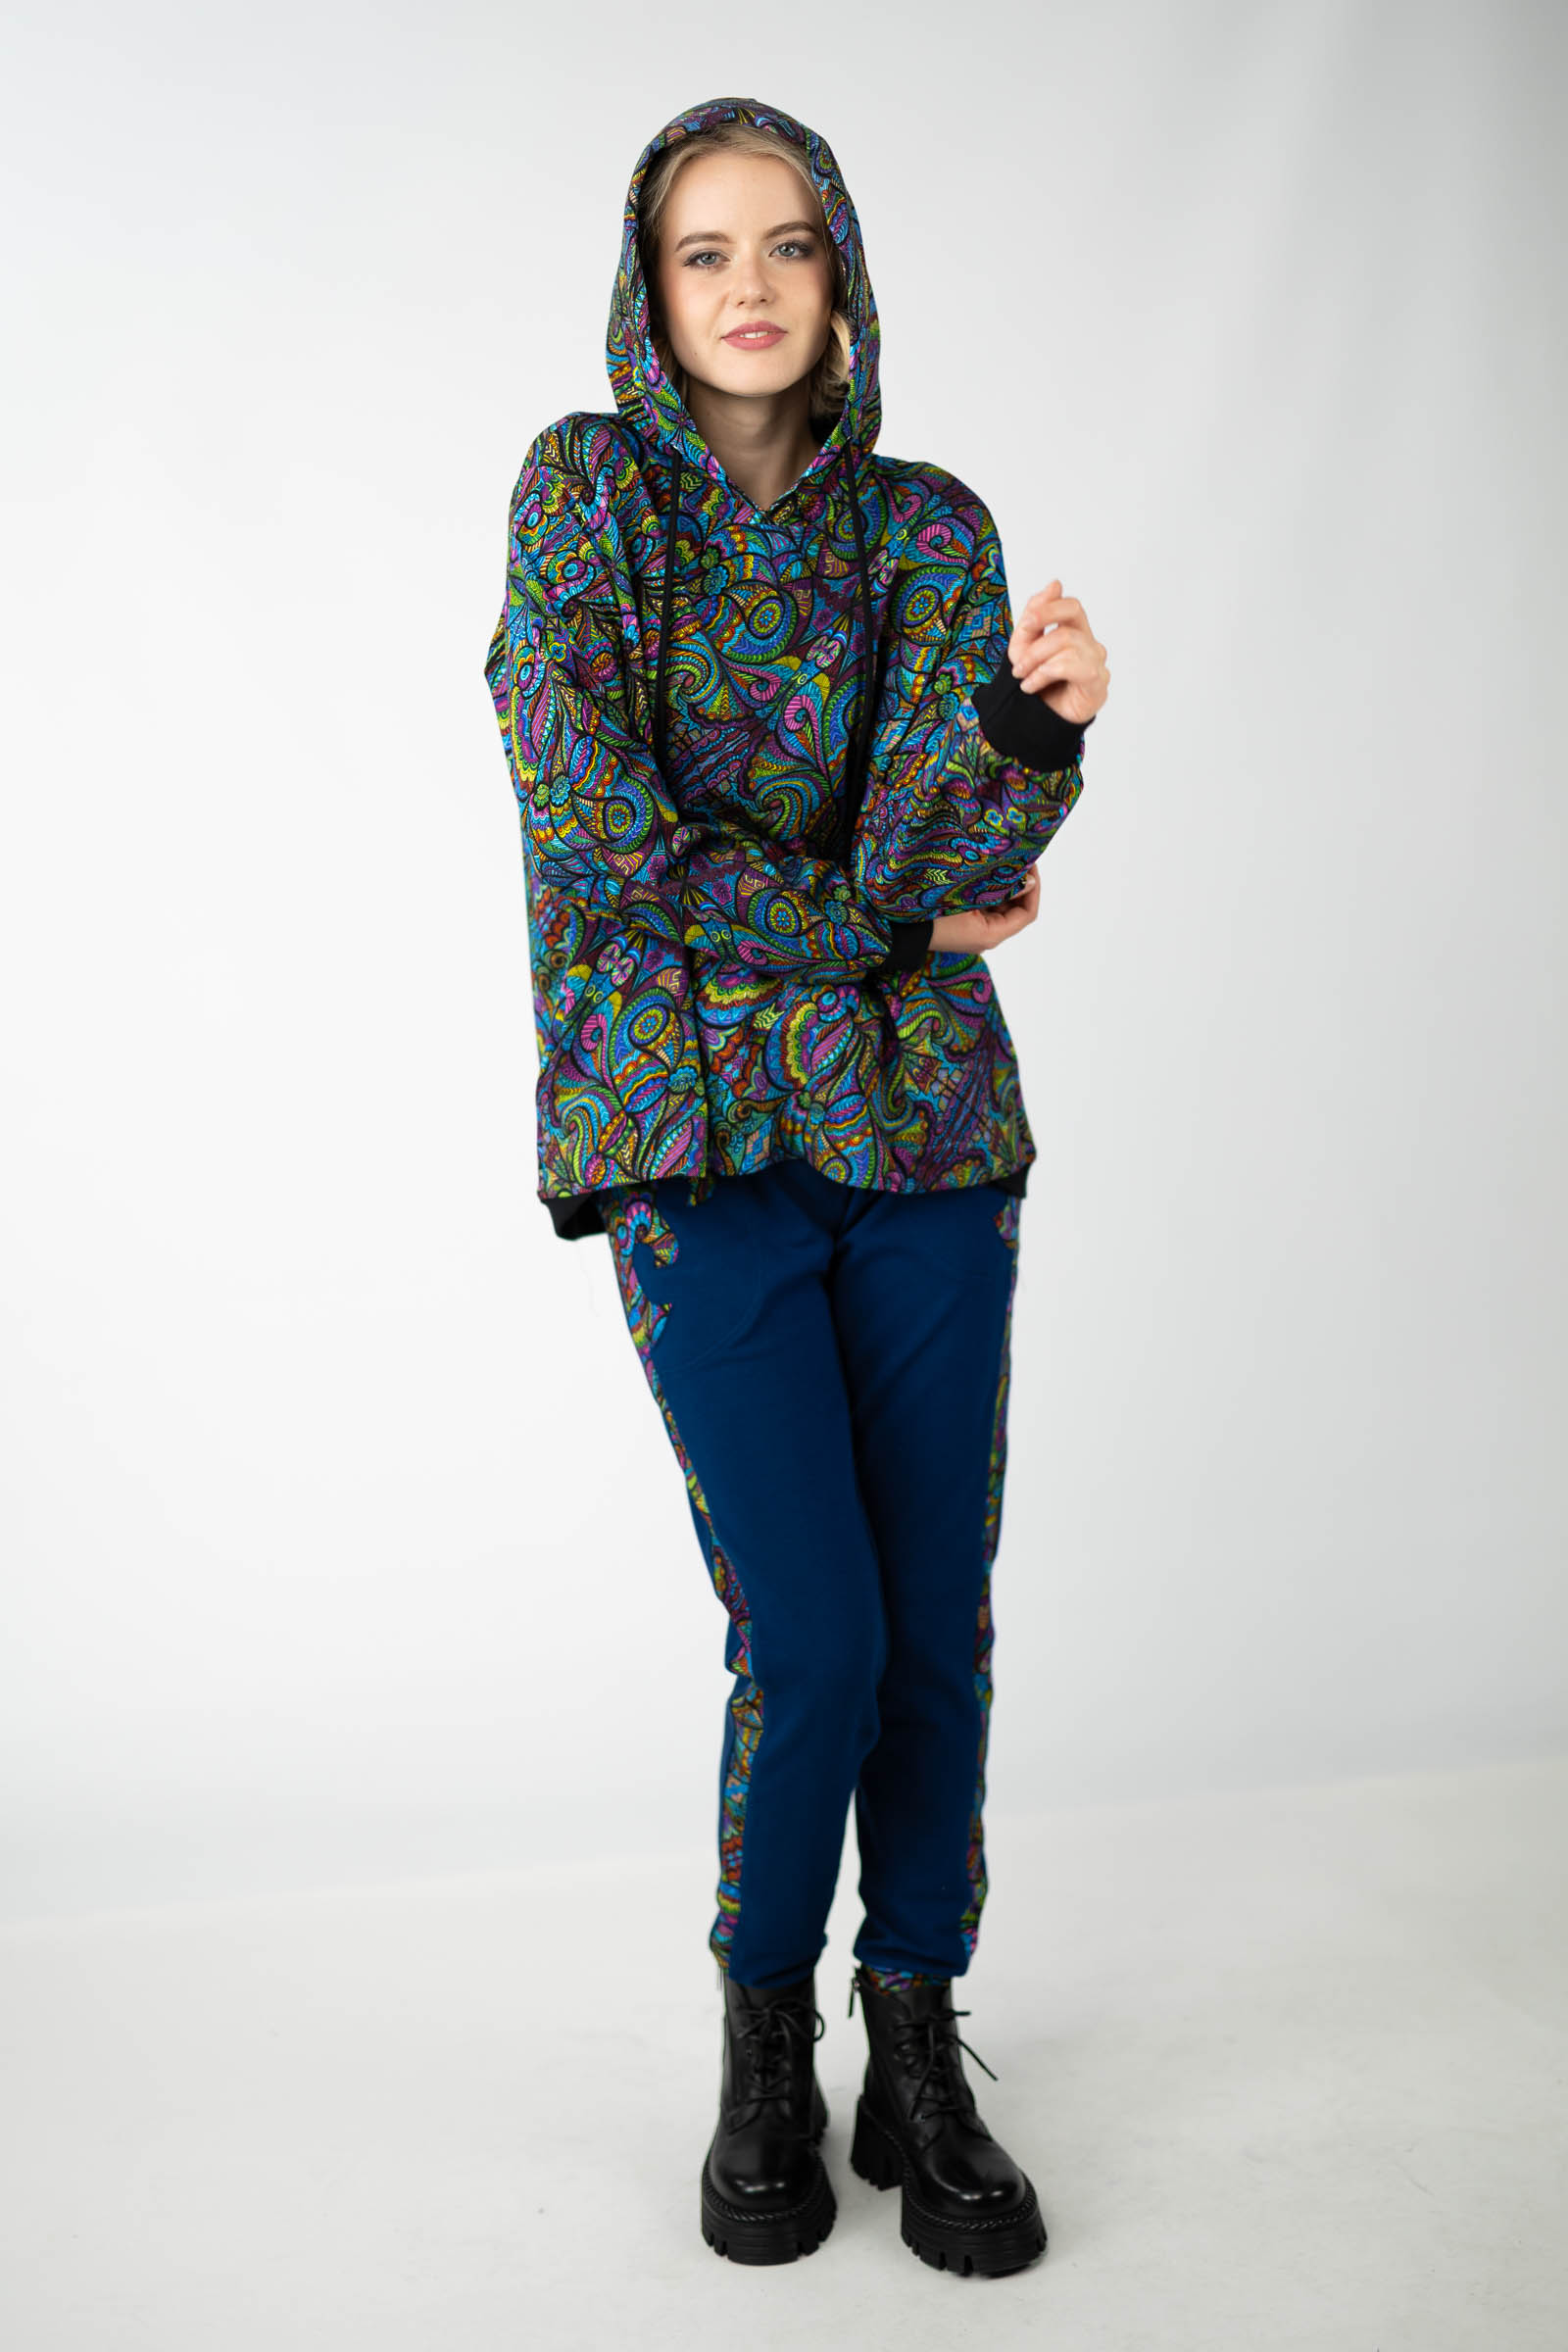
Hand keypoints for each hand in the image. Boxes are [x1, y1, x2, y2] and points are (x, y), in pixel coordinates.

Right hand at [929, 863, 1039, 954]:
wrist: (897, 928)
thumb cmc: (929, 912)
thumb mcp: (967, 895)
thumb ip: (1000, 887)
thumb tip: (1028, 879)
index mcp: (991, 934)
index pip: (1027, 913)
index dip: (1032, 888)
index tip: (1029, 865)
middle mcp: (987, 937)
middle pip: (1016, 910)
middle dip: (1018, 884)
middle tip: (1016, 859)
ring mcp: (975, 933)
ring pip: (1000, 907)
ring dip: (1003, 885)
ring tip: (1000, 862)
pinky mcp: (964, 926)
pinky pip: (985, 907)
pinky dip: (989, 890)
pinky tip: (984, 872)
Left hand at [1009, 581, 1109, 727]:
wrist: (1038, 721)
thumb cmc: (1037, 684)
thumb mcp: (1024, 646)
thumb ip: (1035, 617)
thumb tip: (1055, 583)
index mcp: (1076, 632)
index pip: (1071, 606)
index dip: (1049, 608)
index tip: (1027, 624)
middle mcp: (1091, 645)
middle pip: (1068, 624)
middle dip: (1036, 640)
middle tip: (1017, 660)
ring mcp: (1098, 664)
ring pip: (1067, 644)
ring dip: (1036, 661)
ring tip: (1023, 677)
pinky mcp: (1098, 683)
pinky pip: (1073, 665)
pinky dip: (1045, 673)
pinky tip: (1032, 686)